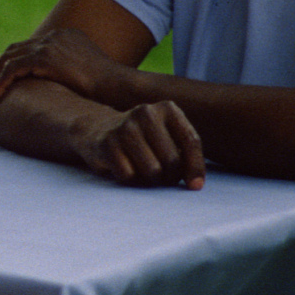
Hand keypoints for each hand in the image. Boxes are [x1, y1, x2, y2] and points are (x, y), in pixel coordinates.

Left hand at [0, 28, 127, 107]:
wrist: (120, 87)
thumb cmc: (107, 90)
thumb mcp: (82, 76)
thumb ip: (64, 75)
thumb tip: (53, 90)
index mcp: (63, 37)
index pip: (28, 49)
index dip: (11, 67)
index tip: (1, 85)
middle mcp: (55, 36)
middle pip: (14, 51)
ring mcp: (50, 43)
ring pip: (9, 59)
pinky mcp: (46, 56)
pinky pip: (13, 69)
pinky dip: (1, 83)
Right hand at [79, 101, 205, 188]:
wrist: (99, 129)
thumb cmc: (144, 139)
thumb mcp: (168, 135)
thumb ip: (186, 153)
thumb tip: (195, 184)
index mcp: (167, 109)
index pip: (190, 141)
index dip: (196, 167)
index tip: (195, 186)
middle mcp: (146, 113)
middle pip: (172, 161)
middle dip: (170, 176)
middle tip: (163, 177)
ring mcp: (124, 127)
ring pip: (152, 171)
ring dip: (151, 181)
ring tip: (146, 174)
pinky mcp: (107, 143)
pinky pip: (129, 176)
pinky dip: (131, 180)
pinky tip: (127, 170)